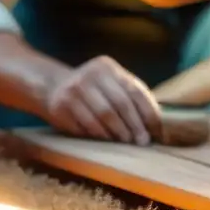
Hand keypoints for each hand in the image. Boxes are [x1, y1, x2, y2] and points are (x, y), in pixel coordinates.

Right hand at [44, 56, 161, 144]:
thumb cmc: (93, 90)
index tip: (156, 131)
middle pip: (120, 104)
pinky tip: (105, 140)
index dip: (148, 113)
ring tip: (125, 142)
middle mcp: (90, 75)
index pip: (134, 91)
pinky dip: (99, 136)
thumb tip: (157, 126)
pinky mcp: (61, 106)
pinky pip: (86, 126)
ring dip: (117, 133)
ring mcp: (73, 90)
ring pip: (103, 117)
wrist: (53, 87)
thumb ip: (131, 97)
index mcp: (107, 67)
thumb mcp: (111, 84)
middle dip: (134, 126)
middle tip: (141, 141)